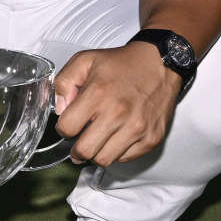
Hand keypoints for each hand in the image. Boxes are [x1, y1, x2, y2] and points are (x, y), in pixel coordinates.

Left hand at [51, 42, 182, 166]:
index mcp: (98, 94)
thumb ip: (64, 82)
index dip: (63, 128)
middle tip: (79, 142)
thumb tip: (60, 109)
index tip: (69, 124)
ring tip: (99, 138)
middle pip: (84, 151)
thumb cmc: (123, 64)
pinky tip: (118, 135)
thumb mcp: (85, 60)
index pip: (67, 128)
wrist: (160, 64)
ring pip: (104, 160)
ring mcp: (137, 128)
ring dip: (97, 152)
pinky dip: (117, 151)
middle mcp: (118, 113)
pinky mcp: (151, 138)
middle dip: (76, 149)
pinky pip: (124, 158)